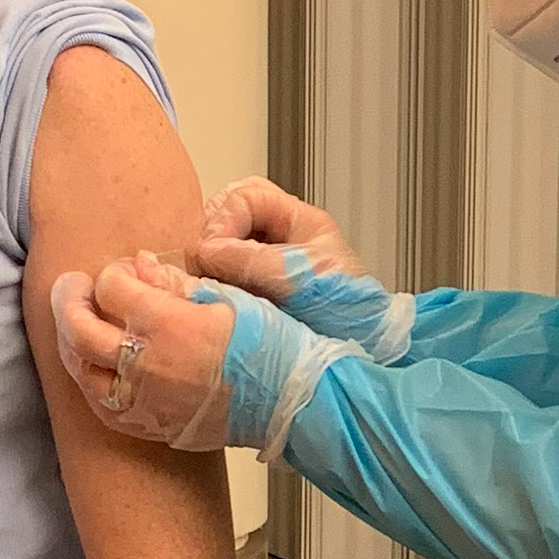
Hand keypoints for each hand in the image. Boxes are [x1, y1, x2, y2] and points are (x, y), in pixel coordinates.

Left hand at [52, 248, 368, 456]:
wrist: (292, 400)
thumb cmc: (269, 345)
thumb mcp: (228, 296)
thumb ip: (176, 281)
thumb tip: (140, 264)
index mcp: (168, 324)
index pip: (112, 288)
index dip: (113, 273)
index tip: (123, 270)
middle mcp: (148, 365)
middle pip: (81, 330)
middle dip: (69, 302)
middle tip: (71, 287)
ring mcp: (146, 401)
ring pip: (83, 373)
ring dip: (74, 345)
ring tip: (78, 326)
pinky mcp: (153, 427)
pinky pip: (105, 408)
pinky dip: (93, 384)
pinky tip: (99, 368)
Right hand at [195, 178, 412, 361]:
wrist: (356, 361)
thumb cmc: (346, 316)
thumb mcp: (299, 279)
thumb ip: (251, 260)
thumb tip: (203, 251)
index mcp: (299, 223)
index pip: (246, 197)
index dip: (224, 220)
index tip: (211, 253)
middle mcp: (279, 240)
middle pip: (229, 213)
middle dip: (211, 233)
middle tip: (202, 263)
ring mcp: (263, 267)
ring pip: (220, 243)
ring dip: (206, 259)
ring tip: (205, 282)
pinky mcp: (250, 295)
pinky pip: (219, 275)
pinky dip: (208, 280)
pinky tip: (208, 295)